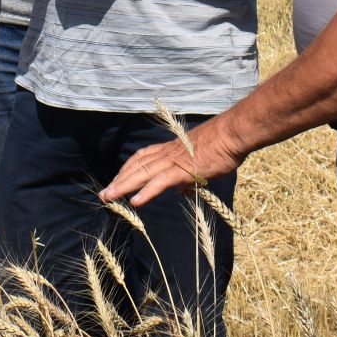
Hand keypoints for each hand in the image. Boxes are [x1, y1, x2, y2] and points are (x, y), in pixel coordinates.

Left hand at [101, 117, 248, 207]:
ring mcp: (174, 160)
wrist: (232, 134)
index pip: (143, 157)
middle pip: (137, 166)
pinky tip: (135, 202)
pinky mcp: (183, 169)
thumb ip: (188, 176)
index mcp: (171, 150)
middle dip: (119, 180)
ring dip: (124, 186)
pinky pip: (160, 181)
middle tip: (104, 193)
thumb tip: (183, 190)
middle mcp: (167, 153)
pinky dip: (146, 192)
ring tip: (109, 197)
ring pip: (143, 173)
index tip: (117, 179)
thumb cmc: (222, 145)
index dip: (128, 168)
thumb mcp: (201, 162)